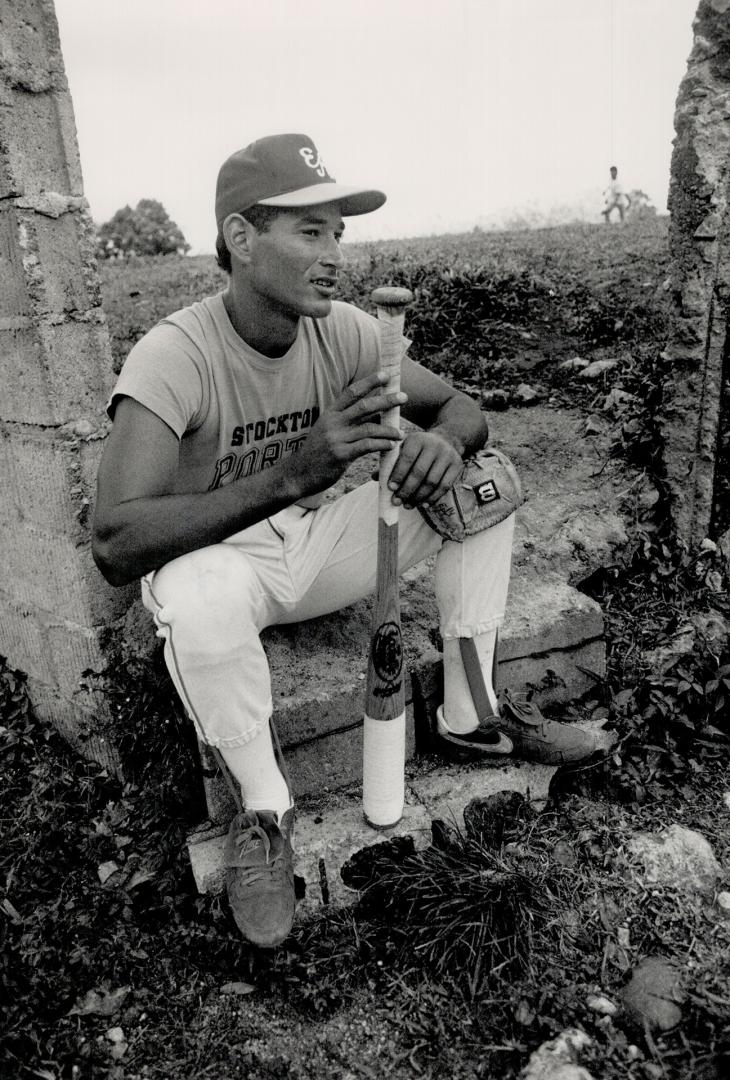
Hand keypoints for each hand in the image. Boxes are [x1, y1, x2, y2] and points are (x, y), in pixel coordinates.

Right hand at [291, 371, 405, 495]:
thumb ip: (346, 420)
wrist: (297, 474)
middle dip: (386, 400)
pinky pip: (367, 446)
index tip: (385, 375)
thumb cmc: (316, 453)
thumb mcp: (327, 430)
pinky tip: (391, 446)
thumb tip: (372, 413)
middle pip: (364, 406)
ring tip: (401, 433)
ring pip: (369, 427)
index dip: (369, 382)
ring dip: (389, 429)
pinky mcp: (341, 455)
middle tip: (404, 397)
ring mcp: (337, 438)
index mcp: (330, 413)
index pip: (351, 392)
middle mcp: (333, 423)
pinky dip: (382, 444)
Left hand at [387, 430, 462, 507]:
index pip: (407, 458)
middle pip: (419, 472)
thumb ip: (390, 462)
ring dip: (418, 497)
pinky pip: (444, 486)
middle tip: (397, 501)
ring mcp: (447, 456)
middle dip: (407, 490)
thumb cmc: (418, 449)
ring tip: (408, 505)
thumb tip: (374, 477)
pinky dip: (433, 498)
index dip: (398, 474)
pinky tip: (423, 504)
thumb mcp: (404, 448)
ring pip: (432, 482)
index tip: (390, 488)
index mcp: (417, 439)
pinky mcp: (457, 466)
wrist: (447, 440)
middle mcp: (434, 446)